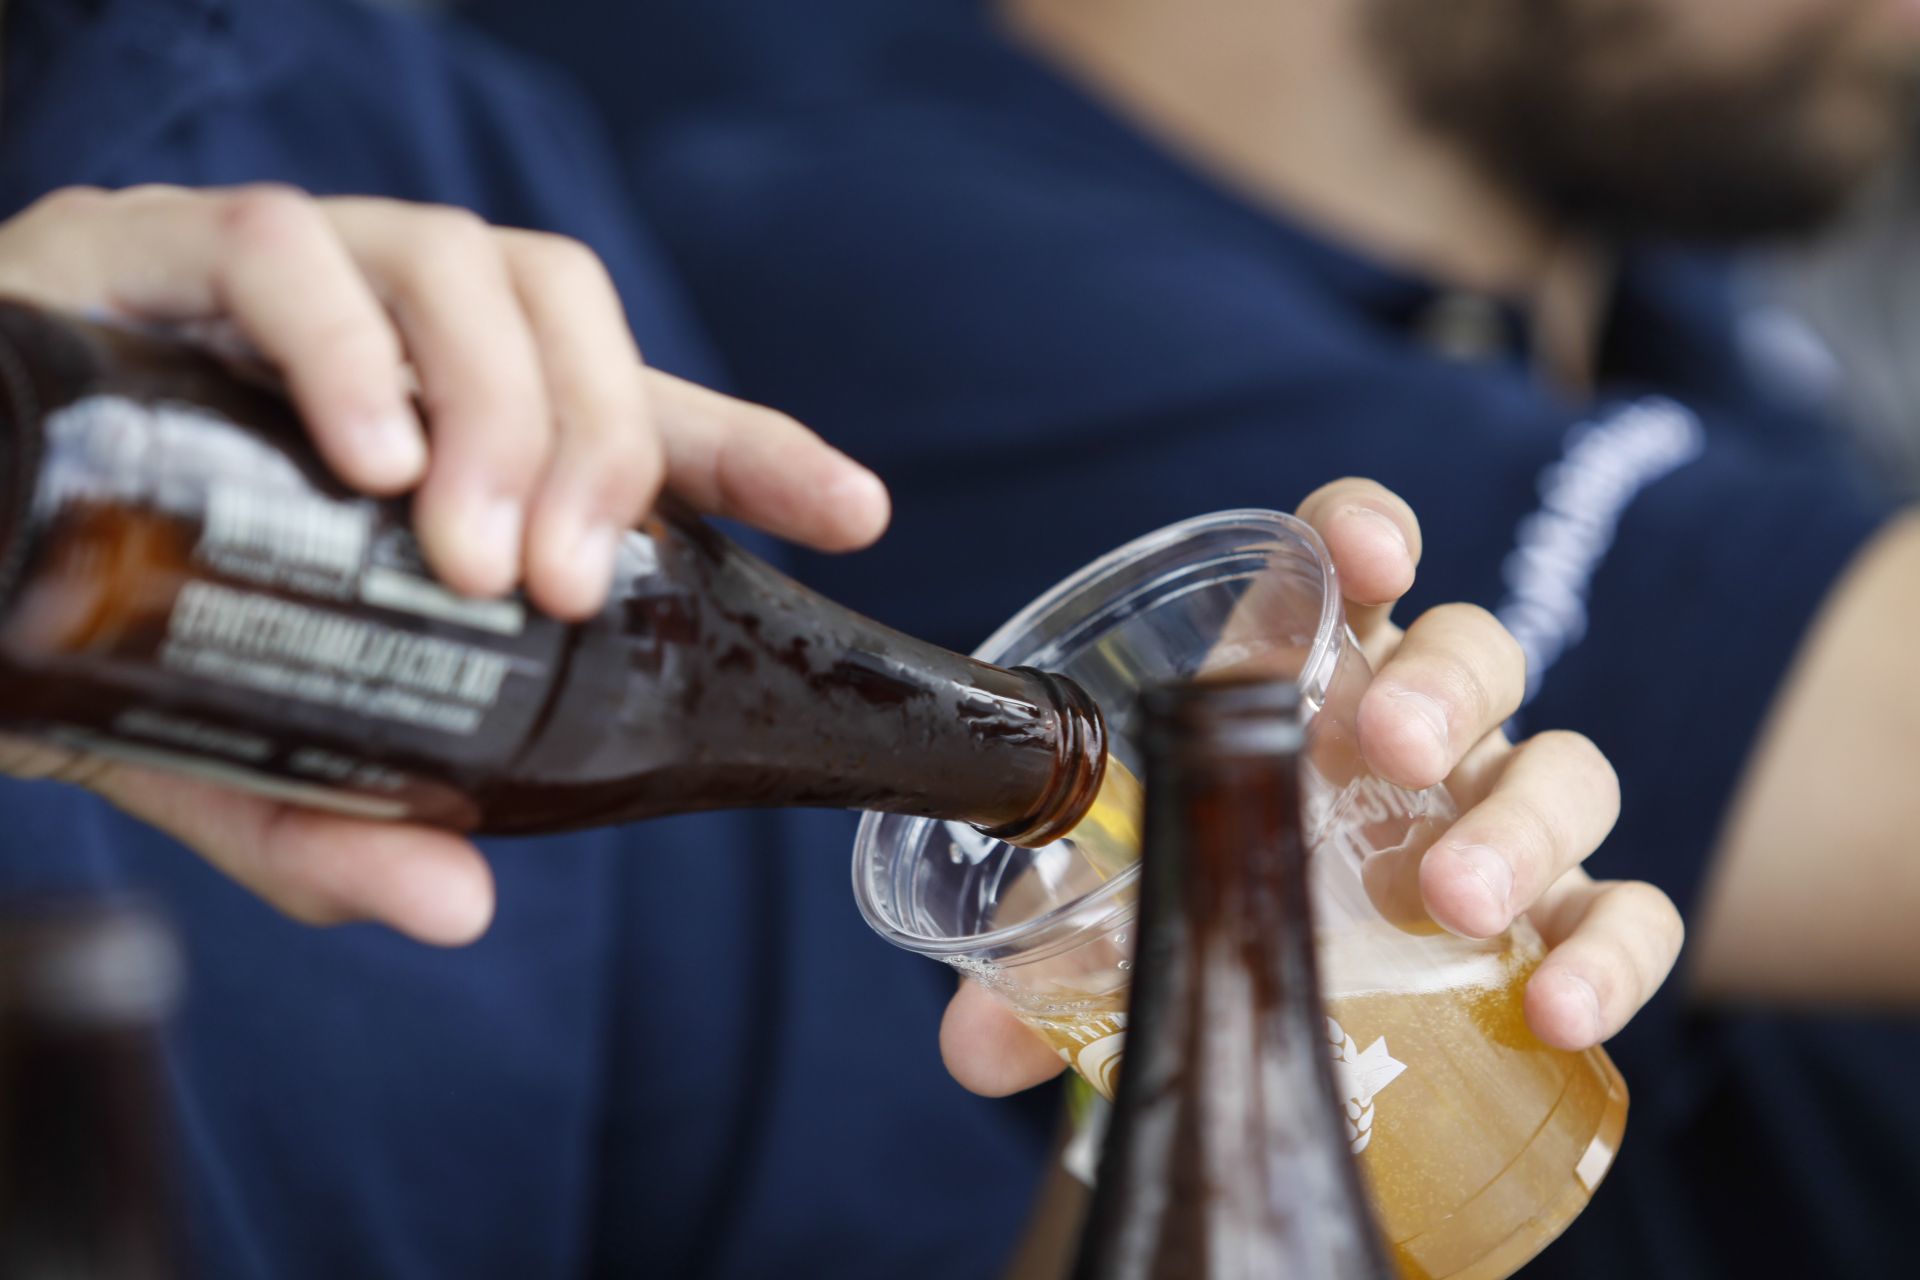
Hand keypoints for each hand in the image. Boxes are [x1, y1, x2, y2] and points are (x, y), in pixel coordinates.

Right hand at [0, 184, 891, 944]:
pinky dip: (340, 347)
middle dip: (597, 443)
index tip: (853, 513)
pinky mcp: (162, 255)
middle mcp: (388, 340)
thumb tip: (453, 903)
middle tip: (561, 586)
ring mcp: (285, 284)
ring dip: (493, 406)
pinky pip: (283, 247)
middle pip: (565, 314)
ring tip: (473, 557)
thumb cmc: (100, 633)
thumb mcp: (236, 750)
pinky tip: (366, 459)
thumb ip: (335, 821)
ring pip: (456, 264)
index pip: (638, 411)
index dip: (754, 451)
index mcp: (445, 436)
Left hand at [940, 478, 1684, 1094]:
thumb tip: (970, 1048)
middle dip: (1441, 685)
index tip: (1358, 553)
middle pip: (1476, 652)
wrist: (1323, 998)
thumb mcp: (1136, 918)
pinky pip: (1630, 911)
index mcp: (1315, 680)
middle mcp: (1427, 730)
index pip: (1356, 564)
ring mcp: (1509, 818)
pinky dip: (1611, 952)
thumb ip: (1052, 963)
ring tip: (1454, 901)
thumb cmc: (1226, 905)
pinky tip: (1556, 1007)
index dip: (1364, 531)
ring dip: (1519, 823)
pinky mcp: (1572, 917)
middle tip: (1384, 748)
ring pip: (1567, 767)